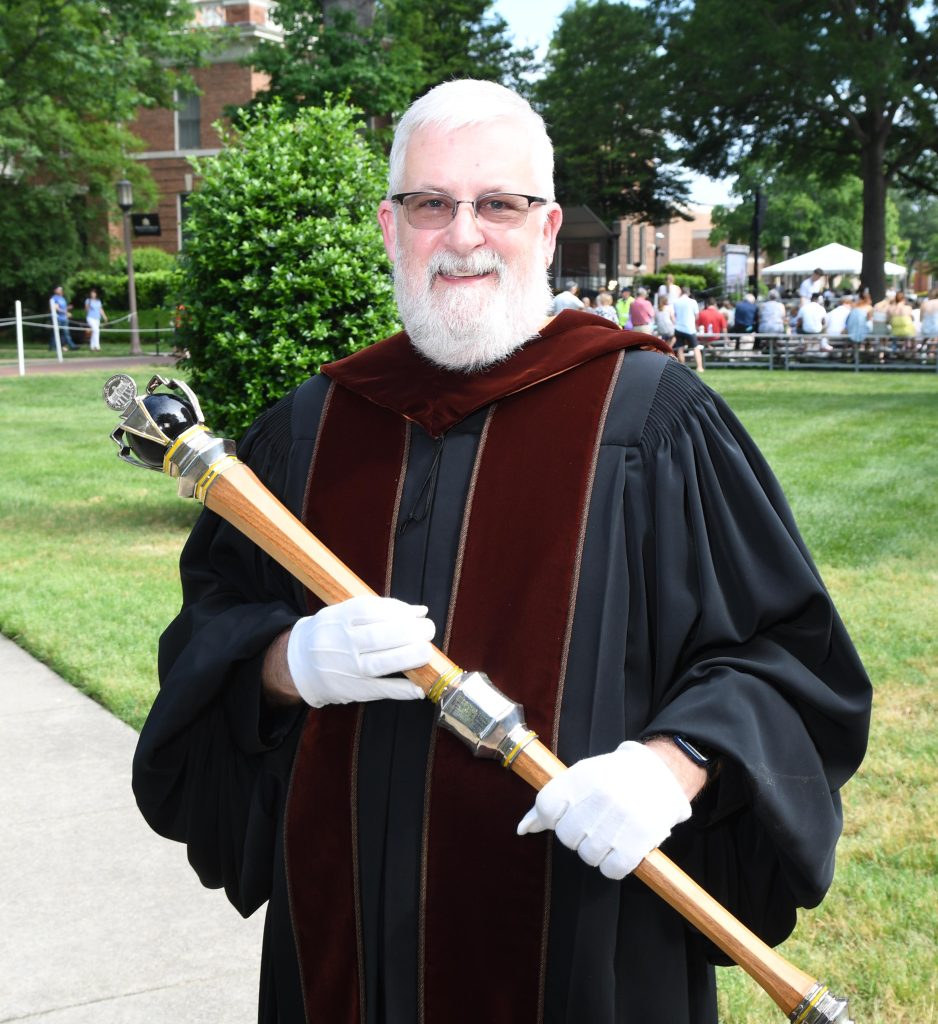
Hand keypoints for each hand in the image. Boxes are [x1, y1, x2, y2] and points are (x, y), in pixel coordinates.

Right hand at [286, 595, 434, 708]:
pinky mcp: (353, 690)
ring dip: (408, 658)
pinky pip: (380, 691)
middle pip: (377, 637)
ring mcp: (346, 668)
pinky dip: (402, 690)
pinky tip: (420, 686)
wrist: (300, 664)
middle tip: (428, 630)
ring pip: (379, 664)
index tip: (418, 613)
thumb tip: (418, 612)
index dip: (398, 611)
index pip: (370, 611)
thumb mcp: (343, 613)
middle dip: (409, 632)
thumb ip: (380, 610)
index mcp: (337, 619)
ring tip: (427, 651)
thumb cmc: (331, 633)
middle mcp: (340, 643)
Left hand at [517, 740, 691, 878]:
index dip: (553, 817)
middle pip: (566, 836)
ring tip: (611, 831)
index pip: (546, 806)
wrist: (661, 775)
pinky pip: (612, 869)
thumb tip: (523, 829)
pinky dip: (615, 865)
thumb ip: (550, 802)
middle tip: (594, 822)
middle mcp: (600, 795)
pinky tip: (622, 847)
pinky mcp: (640, 840)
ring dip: (597, 850)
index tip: (567, 813)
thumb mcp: (580, 777)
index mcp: (582, 775)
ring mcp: (620, 818)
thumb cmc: (613, 778)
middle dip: (577, 834)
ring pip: (588, 855)